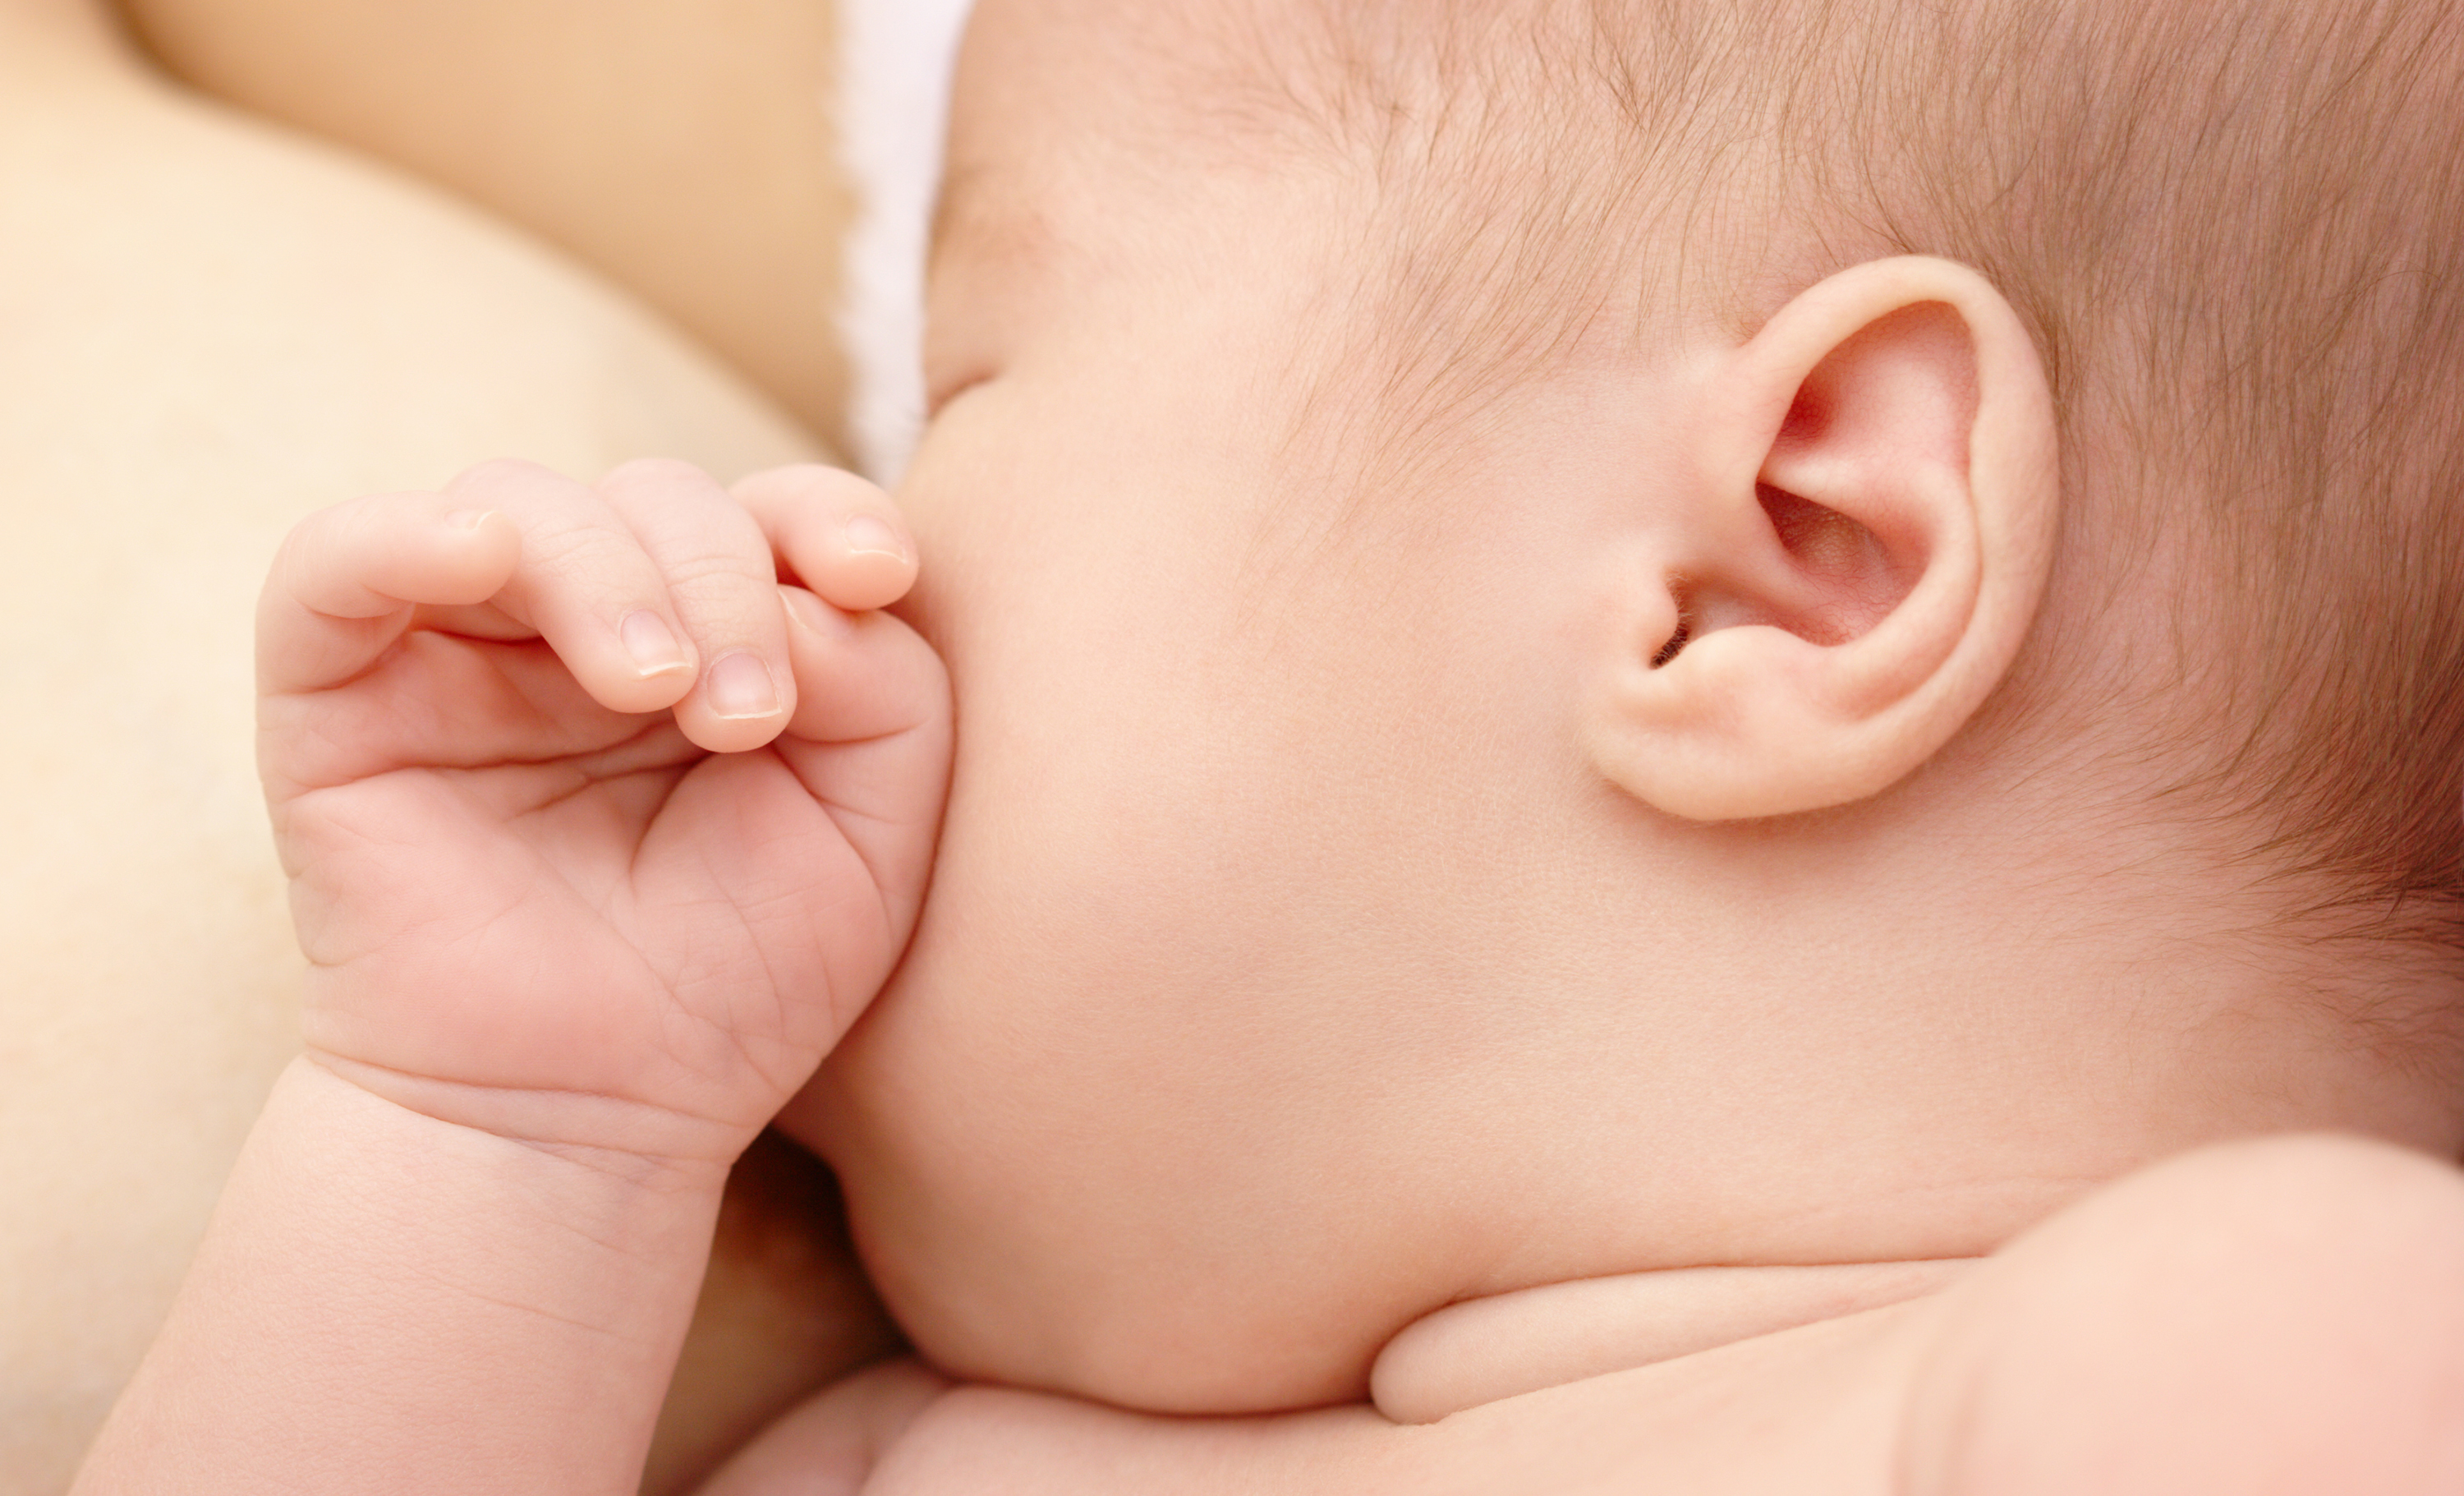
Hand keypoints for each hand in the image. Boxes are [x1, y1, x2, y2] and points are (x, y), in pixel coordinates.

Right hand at [257, 458, 948, 1170]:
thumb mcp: (873, 835)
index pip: (772, 511)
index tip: (882, 576)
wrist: (587, 1118)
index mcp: (718, 638)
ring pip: (519, 502)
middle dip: (724, 578)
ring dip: (606, 572)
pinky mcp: (337, 695)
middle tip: (745, 717)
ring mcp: (461, 651)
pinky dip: (403, 534)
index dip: (827, 511)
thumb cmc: (734, 981)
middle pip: (656, 496)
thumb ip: (890, 689)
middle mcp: (589, 625)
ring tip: (657, 692)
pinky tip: (483, 558)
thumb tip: (815, 593)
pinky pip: (334, 564)